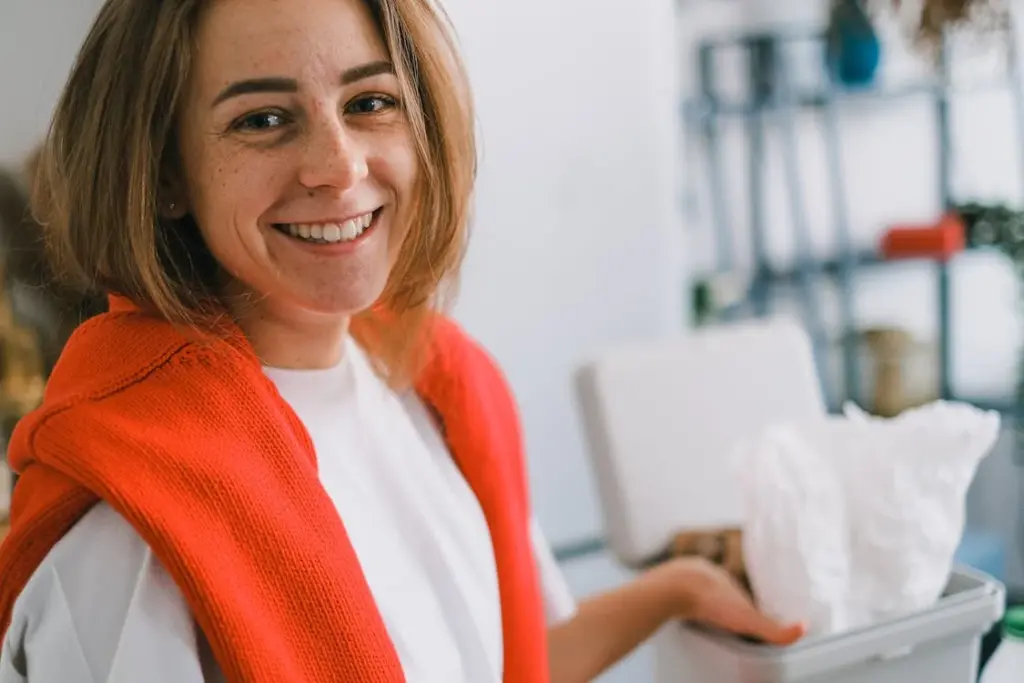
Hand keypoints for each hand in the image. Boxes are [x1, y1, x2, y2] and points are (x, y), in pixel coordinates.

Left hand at [659, 557, 805, 645]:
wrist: (672, 588)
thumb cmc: (710, 602)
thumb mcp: (747, 619)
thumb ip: (774, 630)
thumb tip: (804, 629)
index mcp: (727, 580)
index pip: (741, 593)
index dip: (746, 604)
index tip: (749, 615)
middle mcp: (707, 573)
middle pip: (718, 588)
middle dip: (722, 599)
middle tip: (725, 616)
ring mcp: (684, 574)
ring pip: (695, 586)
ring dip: (699, 596)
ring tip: (702, 612)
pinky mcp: (665, 581)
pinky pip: (675, 589)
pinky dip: (680, 597)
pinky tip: (680, 606)